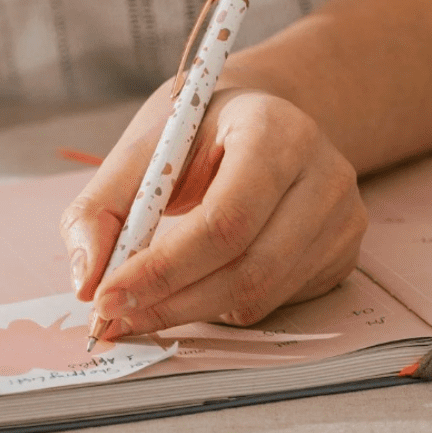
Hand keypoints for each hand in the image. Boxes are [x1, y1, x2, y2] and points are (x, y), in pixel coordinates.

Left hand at [60, 87, 367, 335]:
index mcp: (274, 130)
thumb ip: (100, 208)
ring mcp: (343, 215)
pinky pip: (277, 301)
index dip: (164, 267)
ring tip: (147, 301)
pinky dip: (225, 305)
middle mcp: (323, 172)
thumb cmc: (200, 132)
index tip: (108, 294)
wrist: (260, 116)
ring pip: (262, 294)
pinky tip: (200, 281)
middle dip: (172, 301)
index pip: (226, 218)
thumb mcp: (144, 149)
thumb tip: (86, 282)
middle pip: (249, 267)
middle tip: (116, 316)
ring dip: (193, 310)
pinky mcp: (344, 251)